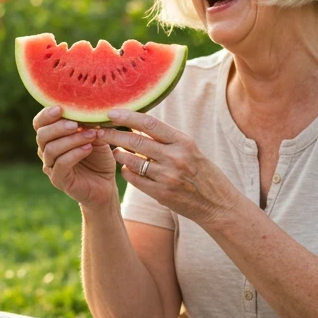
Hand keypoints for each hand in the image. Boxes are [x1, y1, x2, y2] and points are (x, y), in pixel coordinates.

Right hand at [33, 106, 117, 210]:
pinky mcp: (58, 180)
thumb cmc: (98, 159)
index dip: (46, 115)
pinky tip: (88, 148)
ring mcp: (50, 167)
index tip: (60, 108)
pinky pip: (61, 164)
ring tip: (90, 135)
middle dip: (58, 127)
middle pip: (42, 135)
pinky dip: (74, 154)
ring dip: (71, 140)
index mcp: (51, 138)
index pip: (40, 124)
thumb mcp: (94, 137)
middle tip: (76, 124)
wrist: (106, 186)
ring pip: (51, 149)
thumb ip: (88, 125)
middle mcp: (46, 151)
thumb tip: (87, 110)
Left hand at [95, 108, 242, 226]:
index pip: (150, 123)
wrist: (218, 204)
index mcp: (184, 142)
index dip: (128, 116)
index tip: (111, 113)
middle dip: (113, 134)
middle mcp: (175, 157)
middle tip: (99, 131)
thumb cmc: (203, 173)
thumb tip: (137, 124)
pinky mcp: (161, 194)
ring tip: (115, 150)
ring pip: (131, 161)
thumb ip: (167, 139)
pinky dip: (126, 172)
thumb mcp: (190, 150)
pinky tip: (126, 168)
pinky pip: (134, 179)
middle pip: (135, 141)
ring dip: (119, 154)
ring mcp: (167, 177)